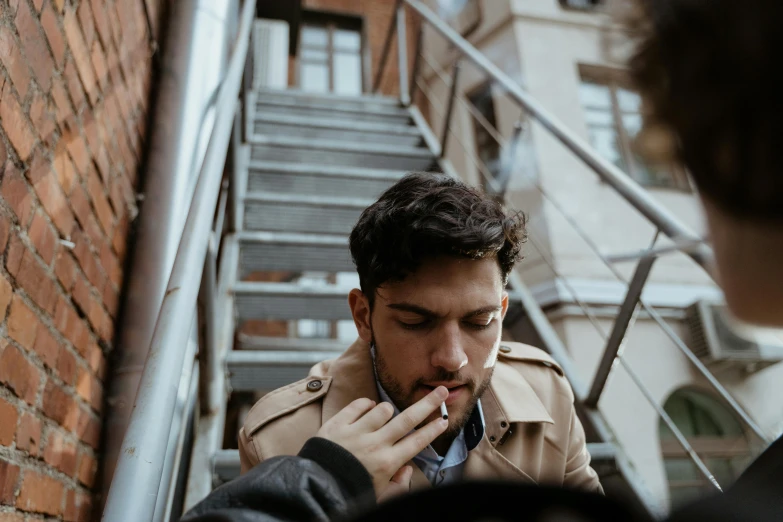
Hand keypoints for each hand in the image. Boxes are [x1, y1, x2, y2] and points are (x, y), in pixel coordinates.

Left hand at [315, 386, 448, 497]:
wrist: (313, 490)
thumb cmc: (347, 495)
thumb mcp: (378, 498)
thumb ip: (398, 486)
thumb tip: (407, 470)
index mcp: (387, 463)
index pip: (417, 442)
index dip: (433, 430)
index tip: (444, 420)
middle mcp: (375, 444)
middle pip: (407, 419)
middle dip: (427, 404)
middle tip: (441, 391)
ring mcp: (356, 432)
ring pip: (382, 410)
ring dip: (387, 410)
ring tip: (386, 416)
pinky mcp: (337, 424)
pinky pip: (357, 405)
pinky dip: (365, 404)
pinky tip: (368, 407)